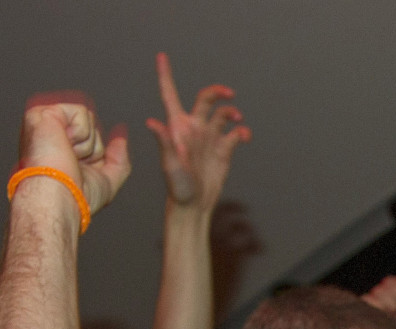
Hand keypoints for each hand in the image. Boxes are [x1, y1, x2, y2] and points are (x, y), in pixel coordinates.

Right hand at [15, 95, 131, 220]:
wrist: (57, 195)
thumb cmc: (75, 197)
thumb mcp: (106, 183)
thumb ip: (118, 161)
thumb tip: (121, 139)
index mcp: (60, 151)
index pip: (92, 142)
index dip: (95, 157)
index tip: (79, 173)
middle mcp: (51, 137)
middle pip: (93, 129)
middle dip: (92, 150)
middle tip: (73, 164)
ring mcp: (45, 124)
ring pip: (88, 119)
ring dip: (86, 144)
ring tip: (66, 156)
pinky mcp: (43, 113)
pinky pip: (81, 112)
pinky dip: (80, 133)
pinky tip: (62, 144)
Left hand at [145, 53, 249, 211]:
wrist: (194, 205)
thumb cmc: (177, 187)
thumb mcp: (169, 165)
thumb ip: (163, 142)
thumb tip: (152, 122)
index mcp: (177, 126)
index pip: (169, 94)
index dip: (165, 75)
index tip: (161, 56)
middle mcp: (194, 128)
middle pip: (206, 98)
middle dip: (218, 92)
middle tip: (229, 93)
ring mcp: (210, 138)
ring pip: (223, 114)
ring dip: (232, 112)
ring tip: (238, 119)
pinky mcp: (223, 149)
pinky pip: (235, 133)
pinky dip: (242, 131)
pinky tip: (244, 136)